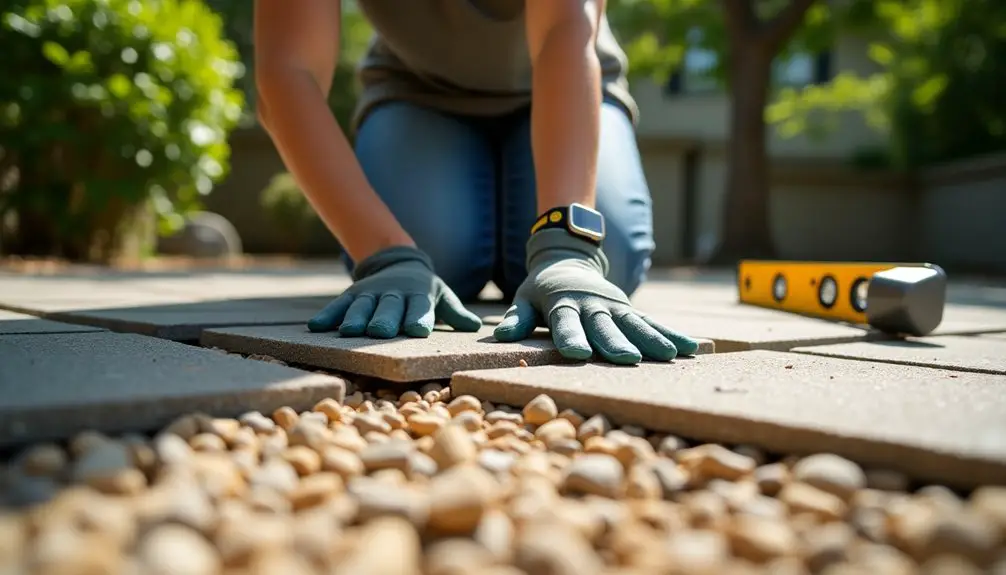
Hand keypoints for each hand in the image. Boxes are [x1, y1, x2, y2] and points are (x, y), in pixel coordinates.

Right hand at [308, 246, 481, 337]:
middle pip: (388, 308)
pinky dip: (328, 315)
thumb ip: (456, 312)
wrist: (399, 263)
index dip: (419, 317)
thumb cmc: (425, 290)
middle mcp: (394, 294)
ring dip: (355, 318)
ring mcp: (371, 293)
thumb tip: (477, 327)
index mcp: (419, 295)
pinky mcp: (353, 294)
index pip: (420, 307)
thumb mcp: (442, 295)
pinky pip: (338, 305)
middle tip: (379, 332)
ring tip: (348, 332)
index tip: (417, 330)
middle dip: (383, 319)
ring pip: (362, 306)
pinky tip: (316, 327)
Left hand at [493, 229, 698, 363]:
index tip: (578, 353)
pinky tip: (691, 347)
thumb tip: (500, 336)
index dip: (570, 337)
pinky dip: (671, 334)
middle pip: (604, 327)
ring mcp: (614, 307)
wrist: (568, 259)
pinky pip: (652, 323)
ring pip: (634, 325)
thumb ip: (516, 318)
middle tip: (629, 360)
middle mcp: (592, 306)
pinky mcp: (628, 309)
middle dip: (617, 343)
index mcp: (563, 305)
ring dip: (652, 340)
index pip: (565, 323)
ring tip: (670, 356)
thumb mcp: (524, 298)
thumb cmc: (541, 289)